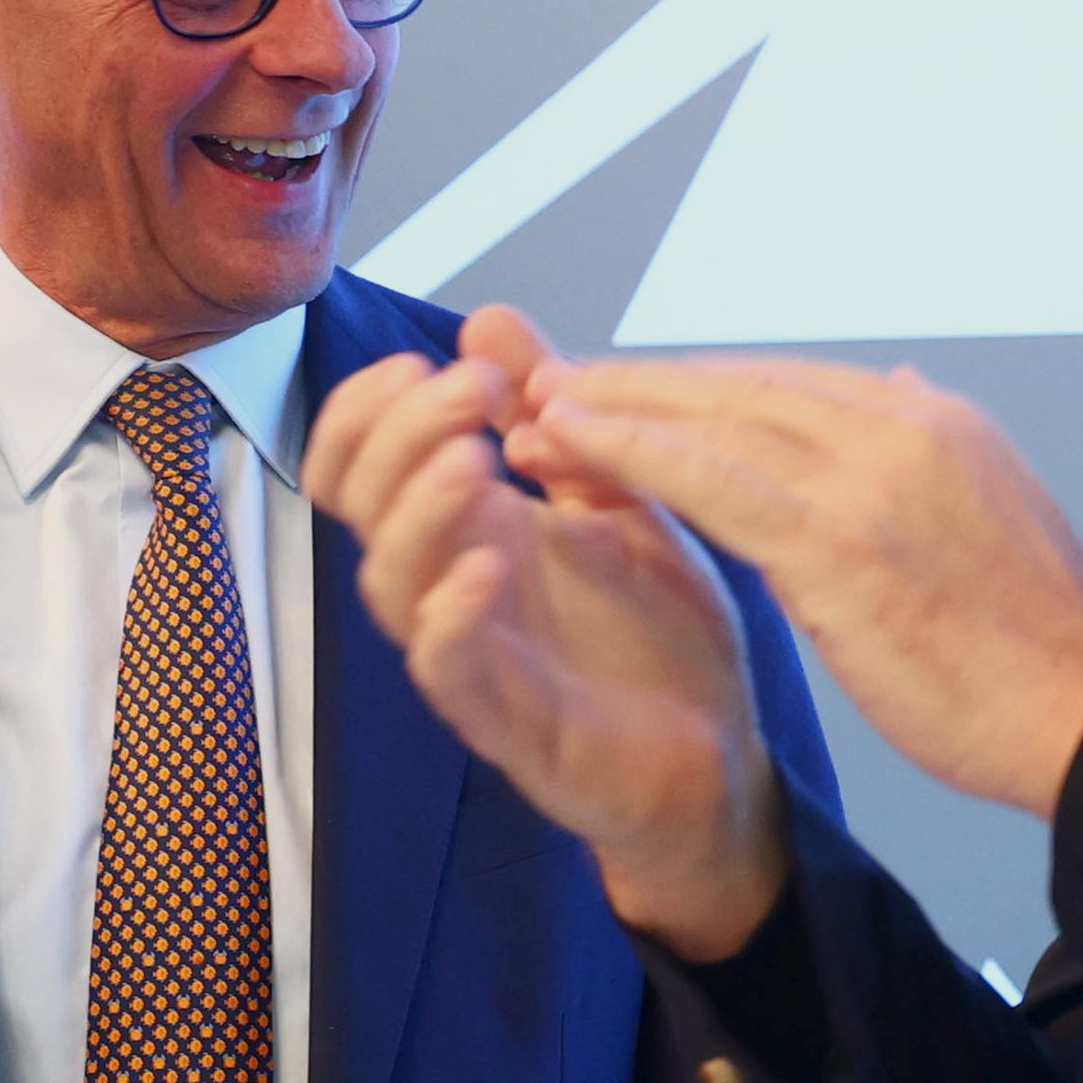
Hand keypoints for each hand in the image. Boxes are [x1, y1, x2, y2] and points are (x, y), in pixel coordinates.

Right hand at [310, 307, 789, 958]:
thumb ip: (562, 414)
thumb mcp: (622, 495)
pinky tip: (486, 567)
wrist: (723, 761)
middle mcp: (454, 583)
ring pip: (388, 581)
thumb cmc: (660, 635)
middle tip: (474, 393)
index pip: (362, 457)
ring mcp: (474, 653)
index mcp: (472, 526)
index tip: (453, 364)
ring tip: (473, 460)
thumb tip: (490, 321)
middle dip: (400, 431)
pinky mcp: (507, 724)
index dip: (376, 403)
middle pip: (360, 502)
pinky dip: (451, 617)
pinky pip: (446, 672)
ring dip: (417, 510)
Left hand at [507, 355, 1082, 818]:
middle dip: (643, 383)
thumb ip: (933, 448)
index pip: (789, 384)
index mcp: (938, 423)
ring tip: (539, 405)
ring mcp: (871, 478)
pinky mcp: (840, 542)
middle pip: (742, 386)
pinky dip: (633, 452)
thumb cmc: (1041, 647)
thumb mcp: (997, 510)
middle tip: (555, 377)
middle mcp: (903, 428)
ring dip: (616, 408)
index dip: (697, 386)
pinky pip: (711, 480)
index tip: (630, 389)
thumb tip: (900, 387)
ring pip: (715, 418)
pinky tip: (575, 443)